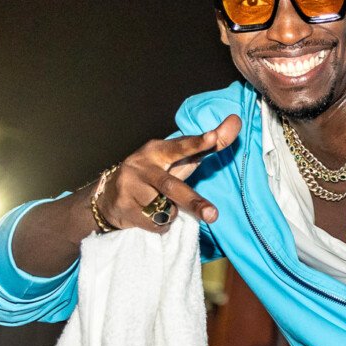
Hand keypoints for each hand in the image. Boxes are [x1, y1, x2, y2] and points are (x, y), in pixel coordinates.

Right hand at [94, 115, 240, 231]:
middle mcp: (142, 166)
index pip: (180, 147)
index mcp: (157, 150)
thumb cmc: (155, 174)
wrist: (108, 196)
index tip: (213, 137)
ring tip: (161, 206)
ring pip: (165, 209)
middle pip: (172, 187)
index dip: (196, 143)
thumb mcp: (179, 159)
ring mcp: (130, 187)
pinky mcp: (123, 208)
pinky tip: (149, 216)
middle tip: (213, 215)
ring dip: (171, 213)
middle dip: (193, 202)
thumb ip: (208, 145)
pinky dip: (161, 224)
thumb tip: (236, 121)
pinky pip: (155, 224)